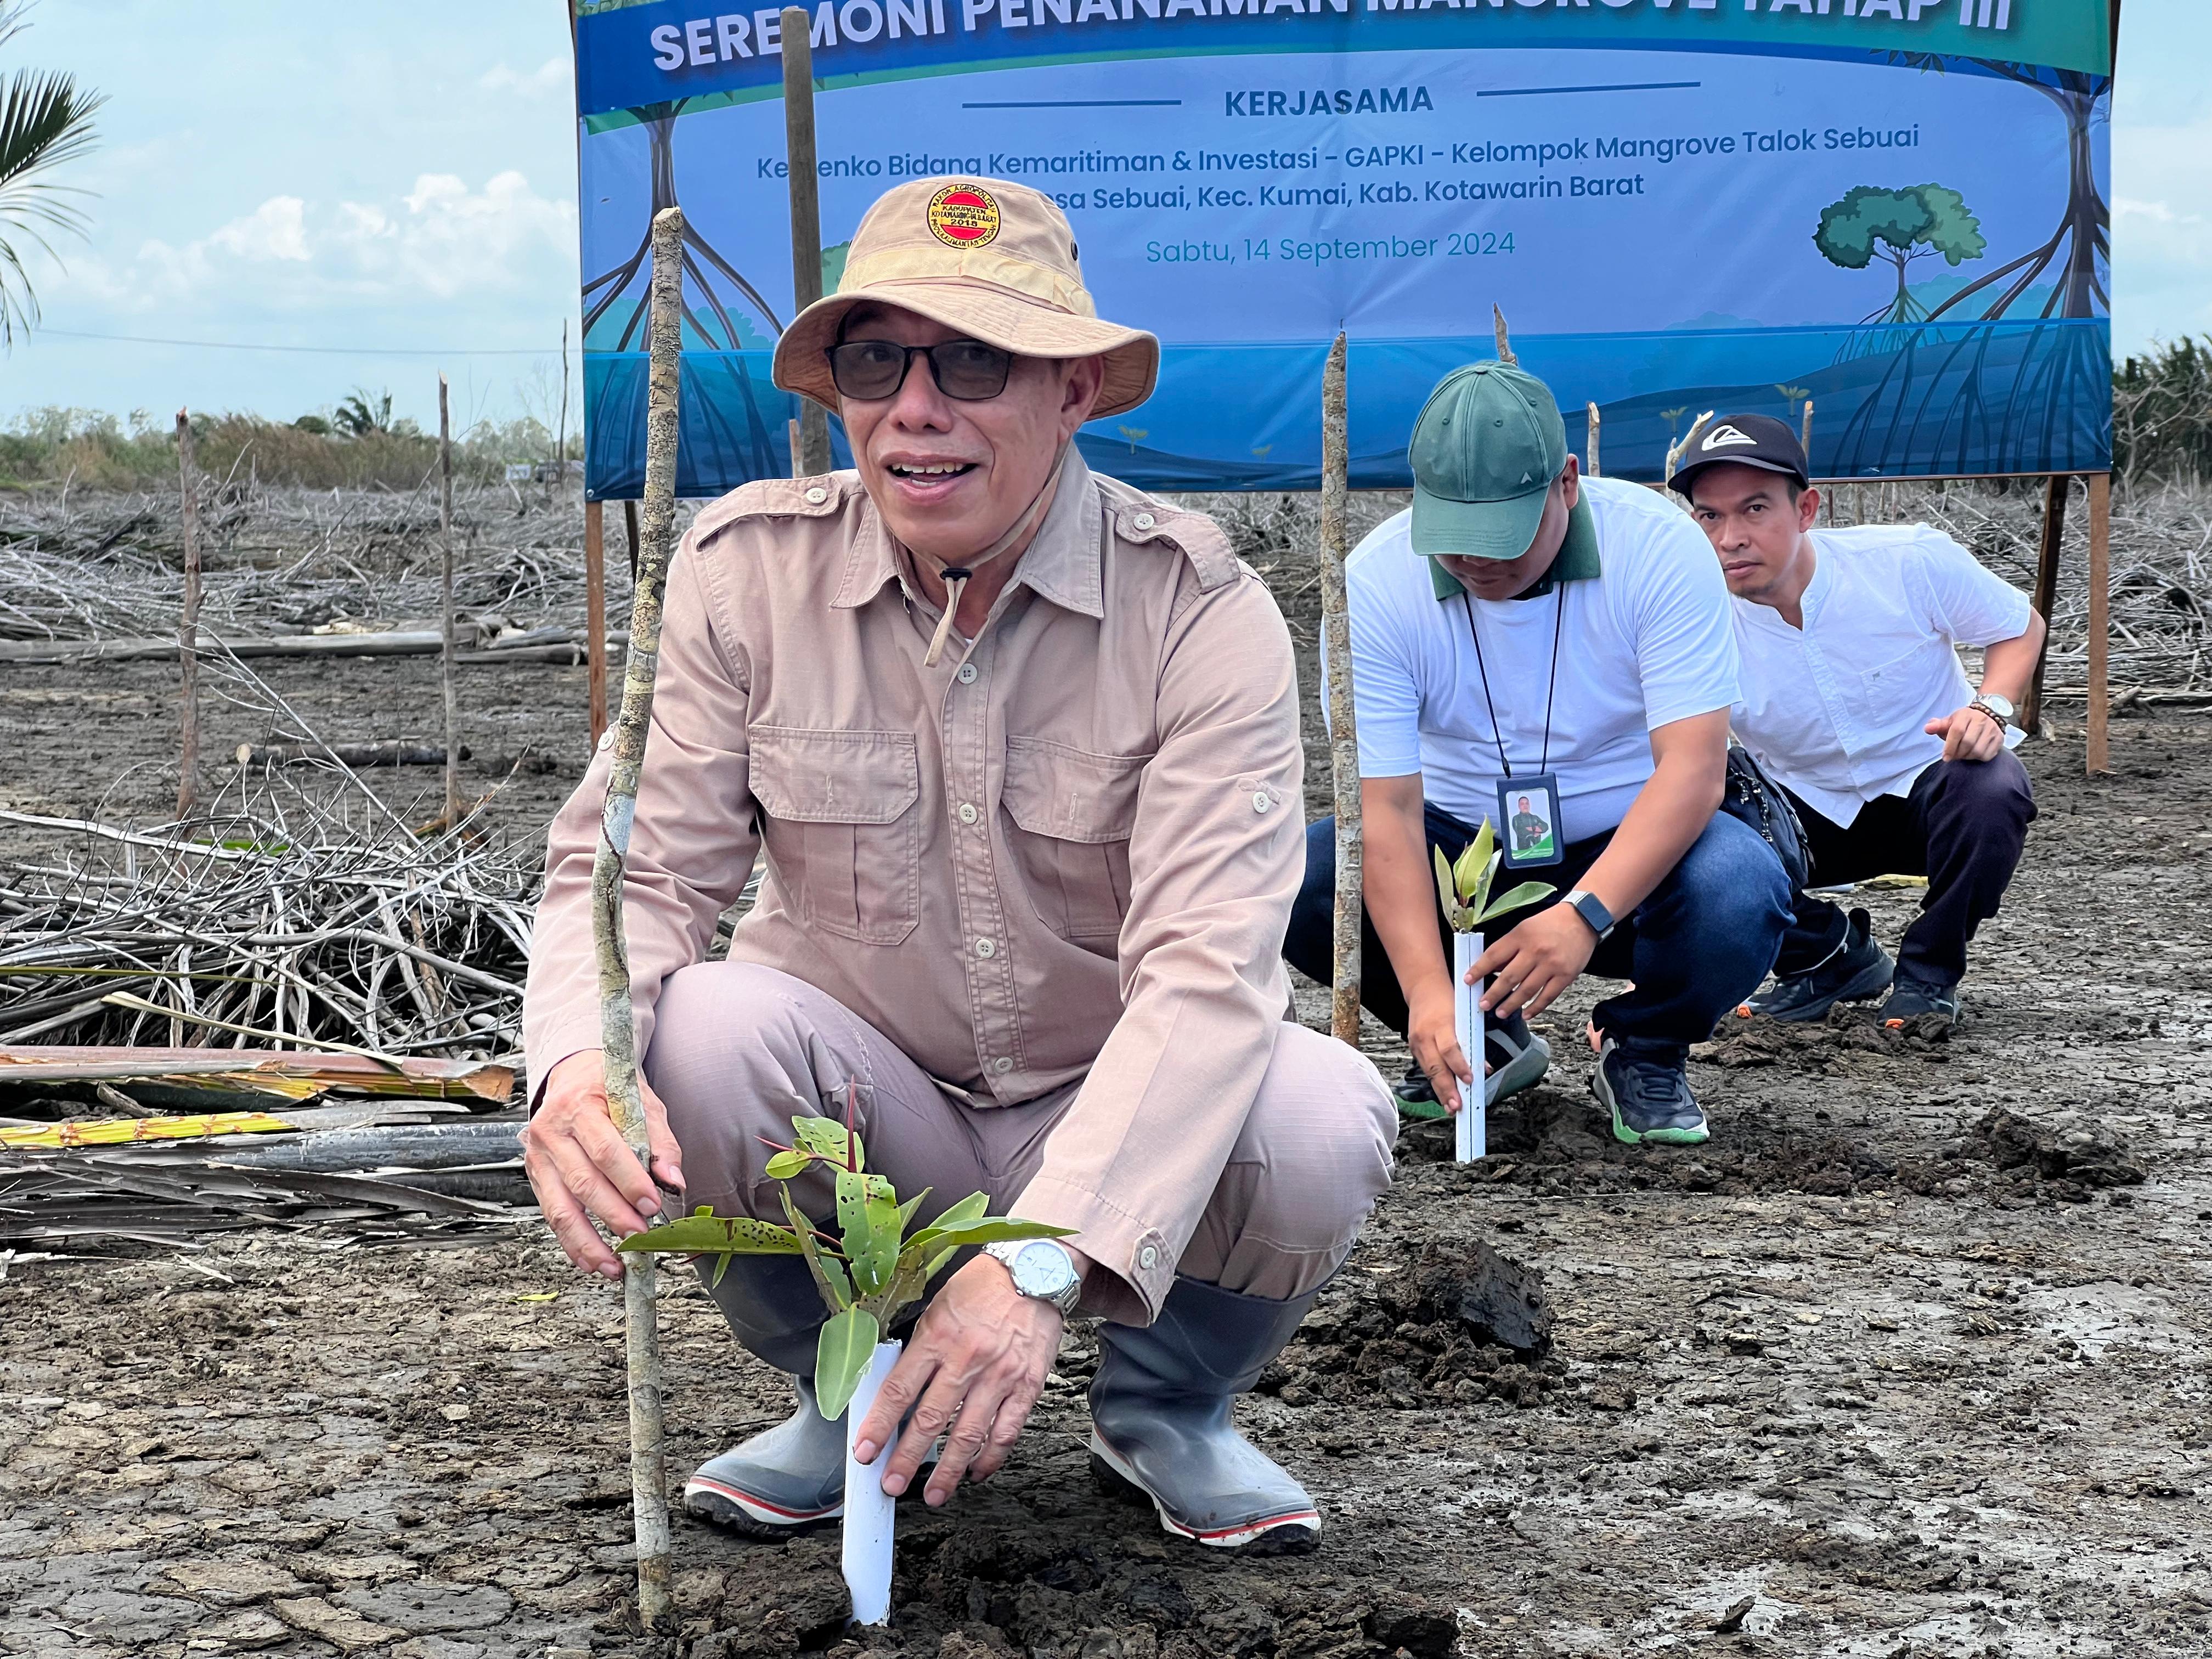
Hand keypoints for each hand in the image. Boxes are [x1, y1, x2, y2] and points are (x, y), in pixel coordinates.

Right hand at [520, 1049, 684, 1279]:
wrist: (572, 1076)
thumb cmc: (610, 1089)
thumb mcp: (642, 1101)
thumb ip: (660, 1141)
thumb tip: (674, 1180)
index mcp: (580, 1107)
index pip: (605, 1150)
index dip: (630, 1182)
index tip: (652, 1205)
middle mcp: (552, 1132)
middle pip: (583, 1182)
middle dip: (614, 1215)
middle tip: (641, 1236)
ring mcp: (538, 1156)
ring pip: (562, 1208)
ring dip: (589, 1242)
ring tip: (615, 1265)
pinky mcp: (535, 1175)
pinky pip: (552, 1215)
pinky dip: (572, 1243)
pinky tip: (591, 1261)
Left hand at [852, 1248, 1084, 1503]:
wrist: (1036, 1269)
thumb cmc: (983, 1288)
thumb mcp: (939, 1307)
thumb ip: (920, 1348)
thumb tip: (897, 1390)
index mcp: (937, 1337)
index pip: (900, 1389)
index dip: (879, 1425)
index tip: (865, 1450)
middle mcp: (967, 1359)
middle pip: (930, 1420)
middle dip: (907, 1459)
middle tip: (891, 1484)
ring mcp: (999, 1375)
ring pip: (969, 1434)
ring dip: (949, 1471)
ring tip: (935, 1494)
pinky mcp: (1027, 1385)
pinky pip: (1007, 1431)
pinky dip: (991, 1457)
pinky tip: (977, 1472)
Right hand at [1407, 985, 1476, 1115]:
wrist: (1422, 987)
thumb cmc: (1448, 1000)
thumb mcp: (1464, 1016)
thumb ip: (1473, 1041)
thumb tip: (1484, 1067)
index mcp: (1440, 1025)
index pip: (1449, 1049)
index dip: (1460, 1066)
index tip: (1470, 1080)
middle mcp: (1425, 1036)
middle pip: (1436, 1067)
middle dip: (1447, 1089)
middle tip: (1457, 1106)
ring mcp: (1416, 1043)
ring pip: (1429, 1072)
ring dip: (1441, 1091)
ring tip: (1451, 1107)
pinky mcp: (1413, 1047)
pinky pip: (1425, 1068)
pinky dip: (1435, 1082)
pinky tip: (1443, 1095)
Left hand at [1474, 904, 1598, 1021]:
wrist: (1583, 919)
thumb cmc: (1549, 924)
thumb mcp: (1524, 928)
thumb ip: (1509, 948)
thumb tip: (1491, 968)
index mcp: (1521, 936)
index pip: (1494, 955)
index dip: (1479, 970)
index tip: (1467, 981)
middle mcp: (1535, 951)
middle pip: (1509, 977)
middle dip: (1493, 994)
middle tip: (1482, 1004)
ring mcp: (1551, 965)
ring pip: (1527, 990)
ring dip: (1511, 1004)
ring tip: (1500, 1012)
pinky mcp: (1566, 976)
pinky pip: (1548, 996)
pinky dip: (1536, 1008)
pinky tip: (1526, 1014)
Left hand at [1926, 704, 2005, 762]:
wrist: (1987, 715)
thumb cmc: (1964, 722)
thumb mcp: (1950, 721)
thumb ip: (1938, 726)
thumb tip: (1927, 728)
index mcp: (1966, 715)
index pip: (1957, 731)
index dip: (1949, 746)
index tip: (1945, 757)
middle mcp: (1981, 720)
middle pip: (1968, 742)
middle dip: (1958, 753)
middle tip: (1954, 756)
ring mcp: (1992, 729)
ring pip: (1978, 750)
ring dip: (1967, 757)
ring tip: (1963, 754)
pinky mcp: (1999, 738)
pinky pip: (1988, 755)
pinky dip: (1979, 758)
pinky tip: (1973, 754)